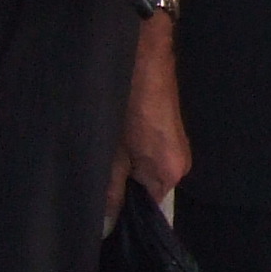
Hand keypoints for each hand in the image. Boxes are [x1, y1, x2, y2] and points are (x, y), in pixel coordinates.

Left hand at [105, 11, 188, 219]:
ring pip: (144, 171)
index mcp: (168, 173)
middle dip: (120, 188)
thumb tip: (106, 225)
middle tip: (90, 177)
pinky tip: (110, 140)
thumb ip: (108, 188)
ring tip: (98, 155)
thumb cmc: (126, 94)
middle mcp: (180, 164)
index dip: (121, 212)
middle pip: (146, 191)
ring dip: (123, 169)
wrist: (142, 47)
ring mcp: (177, 145)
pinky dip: (129, 153)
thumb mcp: (110, 148)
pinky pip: (148, 153)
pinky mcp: (169, 129)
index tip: (96, 209)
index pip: (145, 212)